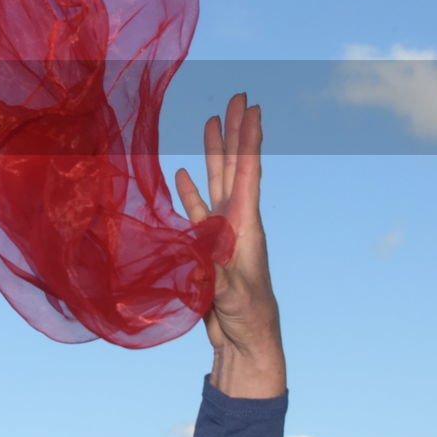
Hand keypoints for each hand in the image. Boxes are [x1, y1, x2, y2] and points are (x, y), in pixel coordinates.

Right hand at [175, 92, 285, 397]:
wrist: (245, 339)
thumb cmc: (244, 314)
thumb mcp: (230, 287)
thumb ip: (212, 263)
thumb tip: (194, 241)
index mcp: (246, 223)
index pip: (248, 171)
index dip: (249, 139)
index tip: (252, 108)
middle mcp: (237, 219)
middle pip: (235, 166)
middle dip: (235, 132)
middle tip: (238, 97)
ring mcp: (223, 231)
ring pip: (217, 182)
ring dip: (214, 153)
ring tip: (211, 122)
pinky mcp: (208, 247)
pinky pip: (197, 212)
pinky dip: (191, 192)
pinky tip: (183, 174)